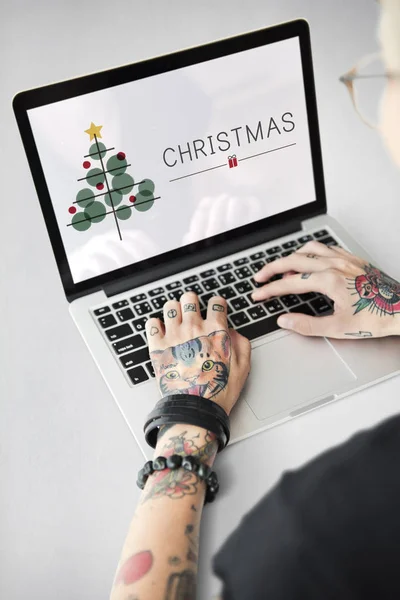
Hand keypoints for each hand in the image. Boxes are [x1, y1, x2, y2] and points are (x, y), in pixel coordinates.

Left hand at [146, 293, 250, 415]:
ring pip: (170, 306)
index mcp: (215, 330)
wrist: (195, 408)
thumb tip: (231, 332)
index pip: (216, 302)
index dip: (217, 304)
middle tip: (193, 312)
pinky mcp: (158, 346)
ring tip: (176, 321)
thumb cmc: (218, 390)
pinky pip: (151, 323)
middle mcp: (193, 327)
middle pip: (189, 298)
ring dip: (174, 311)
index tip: (215, 309)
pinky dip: (156, 324)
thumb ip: (241, 343)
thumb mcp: (243, 367)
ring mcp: (174, 335)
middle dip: (192, 303)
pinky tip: (162, 332)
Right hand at [252, 241, 399, 338]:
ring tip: (281, 268)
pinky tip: (309, 260)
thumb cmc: (376, 318)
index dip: (269, 290)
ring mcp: (344, 259)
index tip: (258, 294)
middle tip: (260, 277)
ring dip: (291, 257)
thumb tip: (285, 320)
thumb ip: (307, 325)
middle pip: (293, 260)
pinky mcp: (352, 259)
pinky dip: (310, 252)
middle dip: (272, 268)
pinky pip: (325, 248)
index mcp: (328, 281)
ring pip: (309, 249)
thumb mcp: (338, 328)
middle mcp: (334, 265)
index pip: (289, 283)